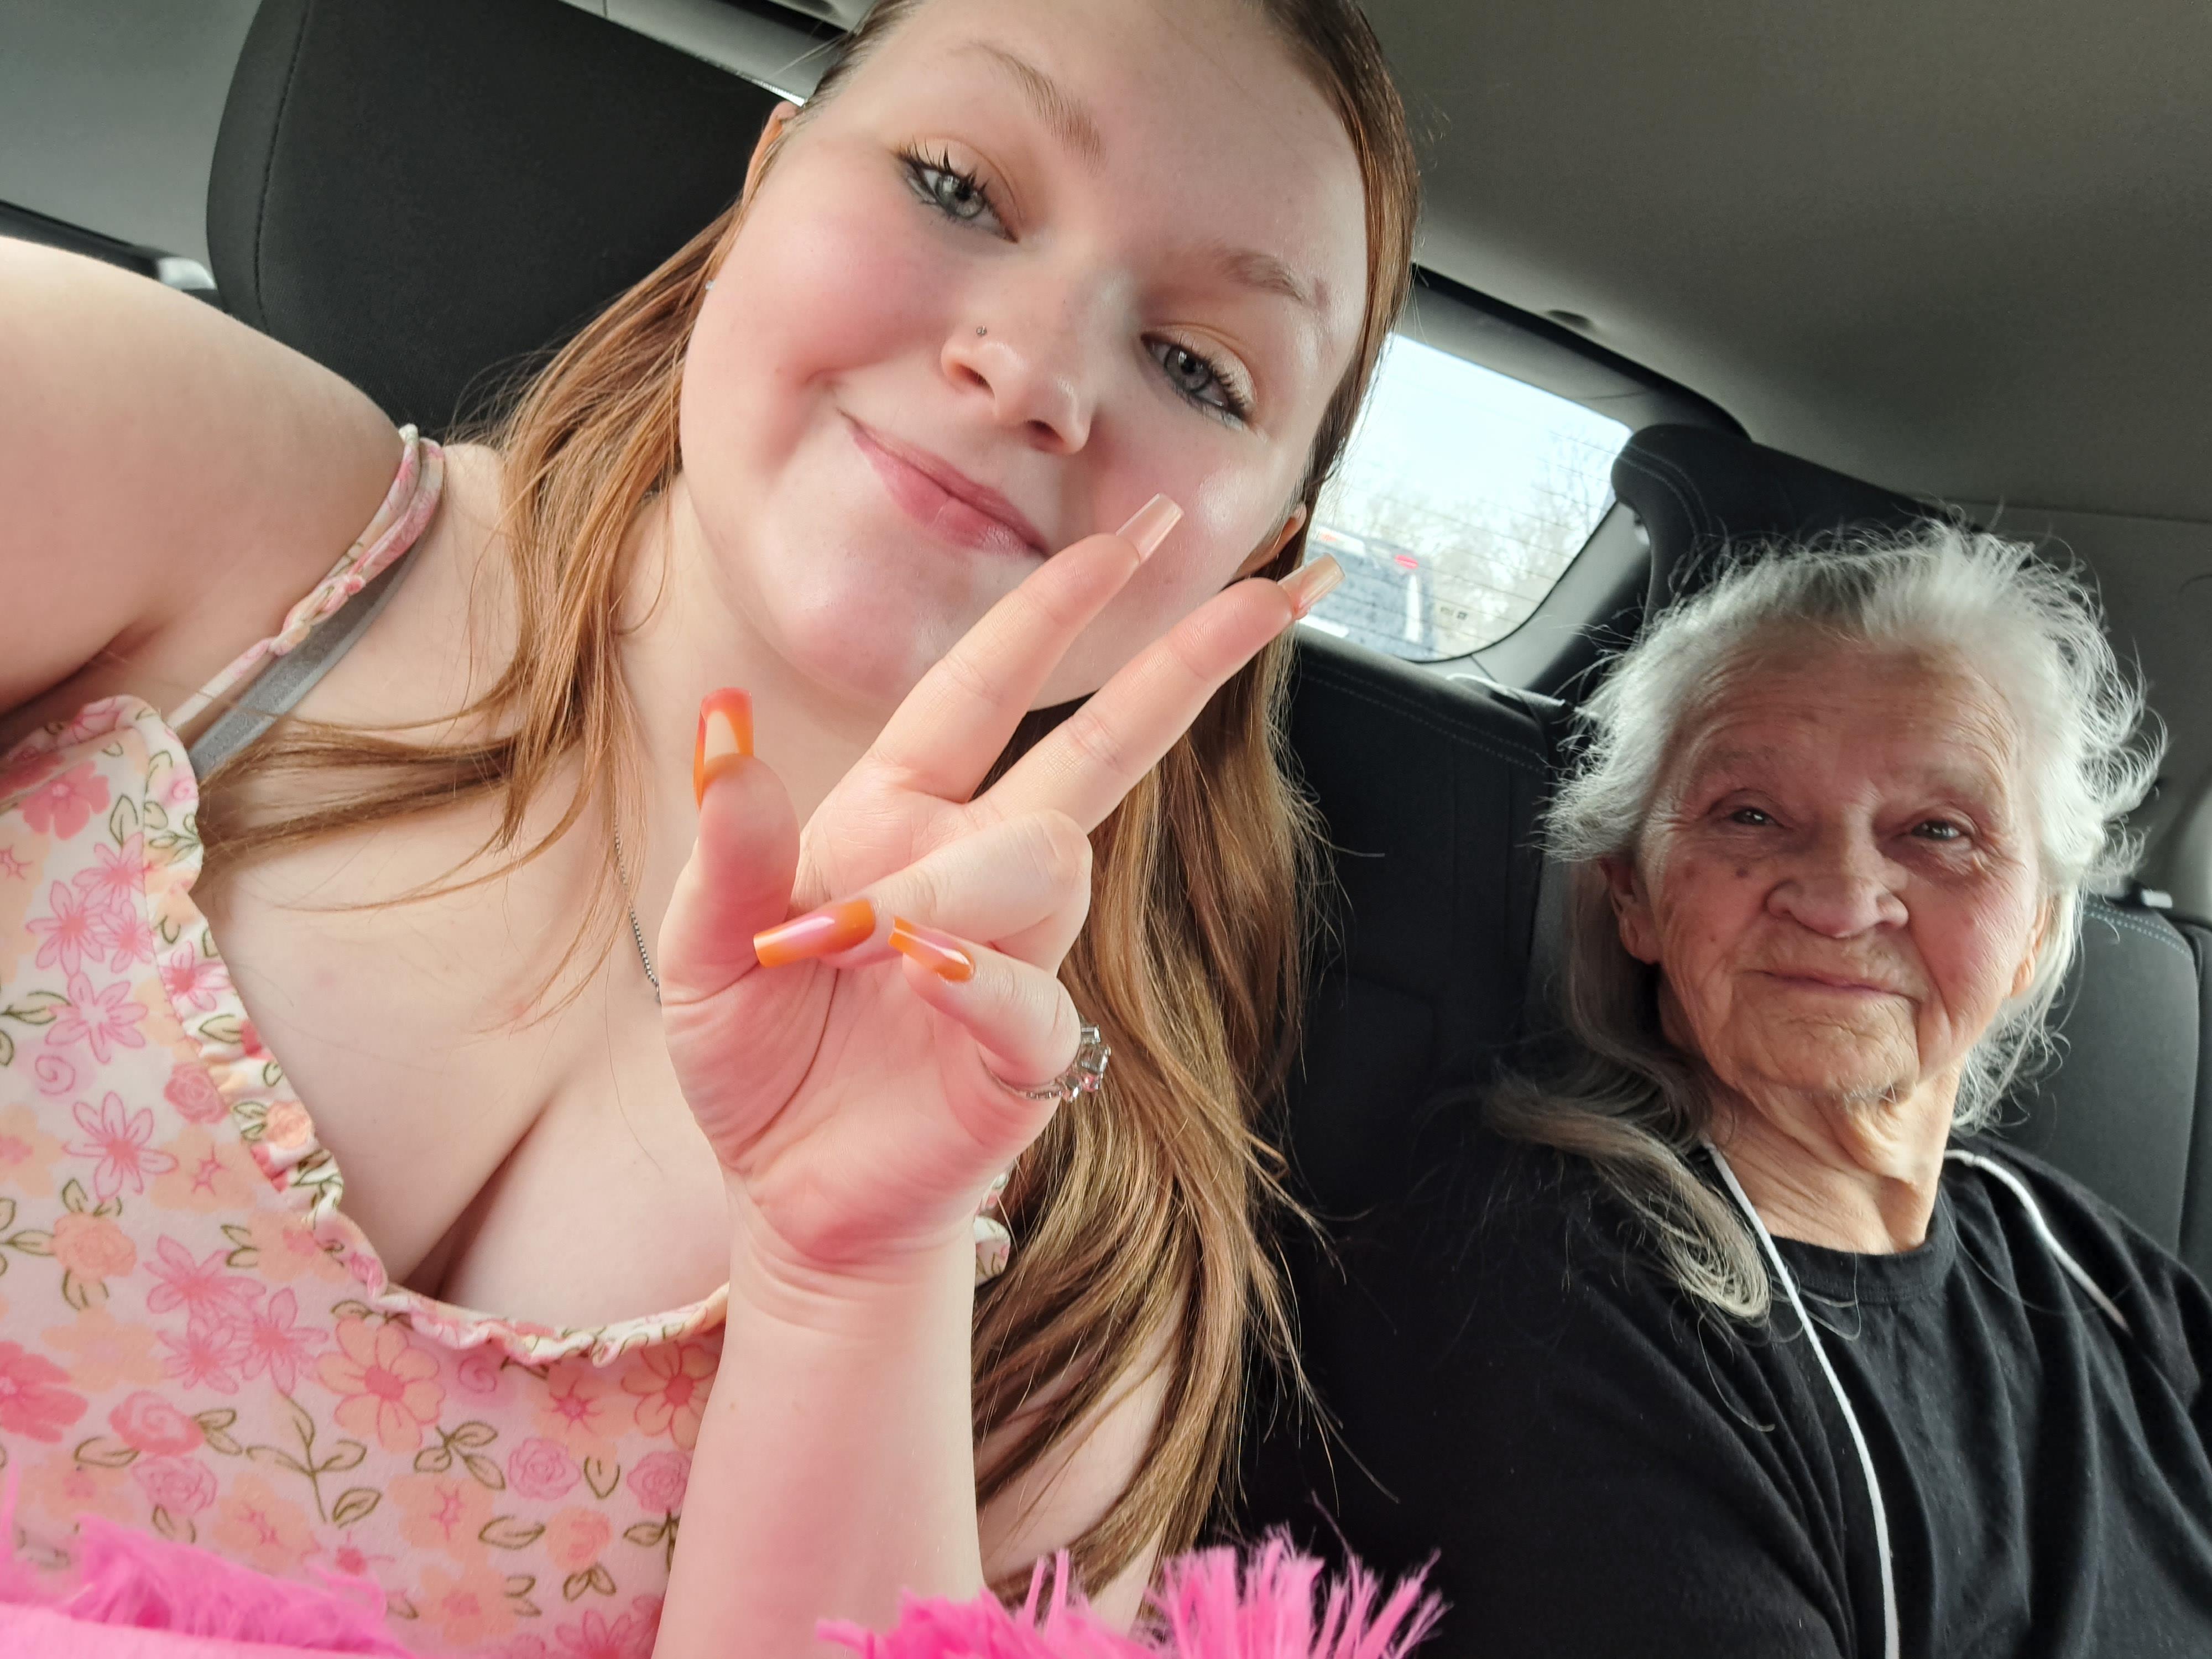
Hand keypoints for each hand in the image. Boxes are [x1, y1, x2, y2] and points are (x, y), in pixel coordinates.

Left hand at [654, 502, 1339, 1281]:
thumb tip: (723, 720)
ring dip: (952, 881)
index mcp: (900, 815)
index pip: (991, 684)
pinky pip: (1032, 995)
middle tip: (1277, 587)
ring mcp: (1014, 958)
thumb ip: (724, 845)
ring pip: (1046, 863)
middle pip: (1101, 746)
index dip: (1057, 607)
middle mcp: (973, 869)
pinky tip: (922, 970)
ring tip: (843, 937)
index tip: (1134, 533)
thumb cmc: (759, 1061)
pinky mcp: (1027, 1055)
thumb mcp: (701, 949)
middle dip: (1185, 663)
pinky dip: (977, 975)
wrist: (787, 1200)